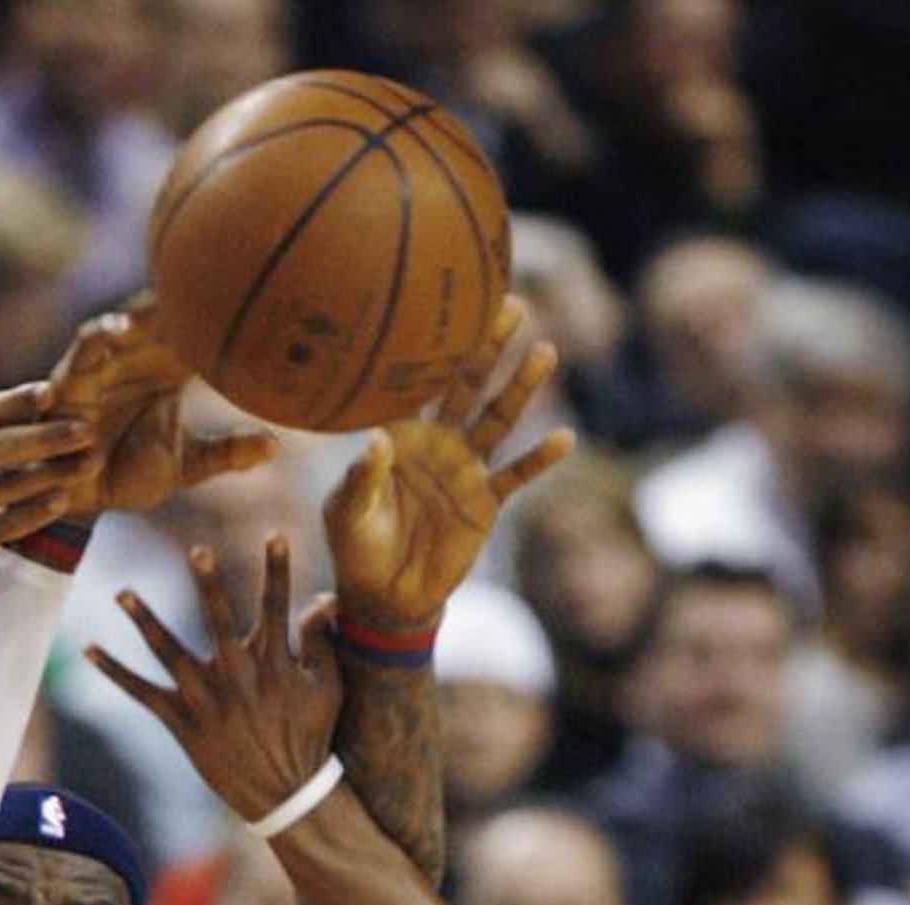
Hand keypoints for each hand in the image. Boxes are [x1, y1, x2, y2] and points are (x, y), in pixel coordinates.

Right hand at [49, 300, 275, 516]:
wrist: (92, 500)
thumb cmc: (135, 470)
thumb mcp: (187, 463)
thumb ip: (227, 452)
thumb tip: (274, 447)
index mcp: (159, 369)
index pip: (181, 328)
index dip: (200, 307)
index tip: (231, 283)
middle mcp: (127, 362)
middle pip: (145, 320)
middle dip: (160, 302)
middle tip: (189, 283)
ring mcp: (94, 372)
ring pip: (106, 334)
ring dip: (119, 322)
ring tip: (137, 315)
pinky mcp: (66, 391)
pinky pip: (74, 364)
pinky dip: (89, 348)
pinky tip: (111, 335)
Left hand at [87, 539, 340, 822]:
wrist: (286, 792)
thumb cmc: (310, 736)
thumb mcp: (328, 688)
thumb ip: (322, 641)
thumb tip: (325, 598)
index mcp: (274, 663)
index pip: (277, 606)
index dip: (278, 570)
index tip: (275, 535)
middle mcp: (238, 676)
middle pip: (219, 620)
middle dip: (210, 584)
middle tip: (198, 551)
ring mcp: (208, 700)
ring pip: (170, 652)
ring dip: (146, 620)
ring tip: (123, 592)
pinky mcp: (184, 724)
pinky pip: (143, 694)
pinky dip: (116, 673)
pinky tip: (90, 651)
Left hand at [324, 295, 573, 632]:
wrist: (384, 596)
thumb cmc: (356, 548)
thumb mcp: (346, 514)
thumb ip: (361, 478)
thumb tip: (379, 439)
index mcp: (400, 435)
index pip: (418, 382)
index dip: (434, 347)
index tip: (450, 306)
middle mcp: (438, 441)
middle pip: (467, 384)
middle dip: (488, 346)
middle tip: (510, 303)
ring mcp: (465, 469)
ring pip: (498, 420)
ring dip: (521, 388)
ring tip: (544, 352)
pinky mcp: (485, 502)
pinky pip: (516, 476)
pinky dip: (538, 459)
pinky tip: (564, 438)